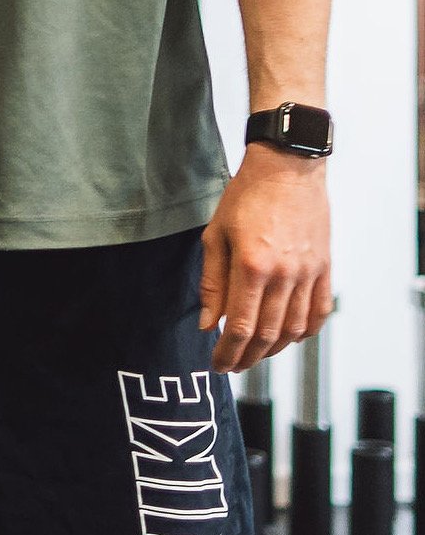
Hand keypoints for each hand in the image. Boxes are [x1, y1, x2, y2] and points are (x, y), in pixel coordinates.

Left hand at [199, 144, 332, 371]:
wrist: (287, 169)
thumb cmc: (245, 197)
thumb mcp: (215, 235)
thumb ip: (212, 283)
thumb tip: (208, 324)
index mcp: (251, 266)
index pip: (240, 326)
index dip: (227, 351)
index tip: (217, 363)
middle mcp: (283, 275)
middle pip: (268, 335)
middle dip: (247, 357)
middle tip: (232, 364)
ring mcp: (308, 274)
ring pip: (294, 330)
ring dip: (274, 349)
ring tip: (255, 354)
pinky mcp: (324, 269)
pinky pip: (320, 313)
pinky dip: (305, 332)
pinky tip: (290, 337)